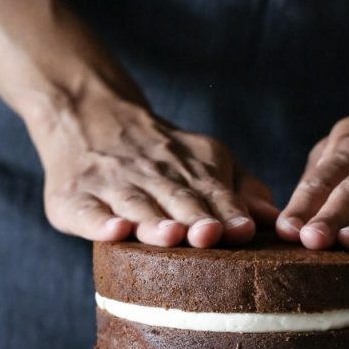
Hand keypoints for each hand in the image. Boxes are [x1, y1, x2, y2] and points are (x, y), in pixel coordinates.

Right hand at [24, 84, 278, 246]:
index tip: (242, 231)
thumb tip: (274, 216)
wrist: (85, 112)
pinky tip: (114, 232)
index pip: (213, 192)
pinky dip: (99, 223)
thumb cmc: (159, 155)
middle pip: (177, 200)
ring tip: (170, 236)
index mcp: (190, 167)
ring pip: (136, 206)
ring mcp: (111, 185)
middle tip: (211, 235)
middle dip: (195, 219)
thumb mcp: (202, 158)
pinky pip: (88, 212)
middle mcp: (152, 174)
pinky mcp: (74, 198)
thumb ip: (239, 188)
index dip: (228, 212)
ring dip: (153, 223)